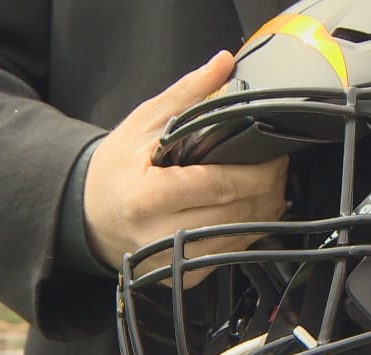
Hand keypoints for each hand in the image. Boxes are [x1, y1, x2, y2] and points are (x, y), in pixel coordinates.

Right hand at [83, 50, 287, 286]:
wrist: (92, 216)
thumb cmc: (116, 170)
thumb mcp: (144, 124)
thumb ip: (188, 94)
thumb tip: (222, 64)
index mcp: (148, 198)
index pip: (221, 186)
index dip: (258, 171)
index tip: (274, 156)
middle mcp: (161, 237)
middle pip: (239, 213)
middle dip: (269, 188)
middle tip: (277, 166)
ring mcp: (176, 262)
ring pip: (244, 237)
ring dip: (266, 210)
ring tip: (269, 184)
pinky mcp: (188, 275)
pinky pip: (234, 252)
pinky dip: (251, 229)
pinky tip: (252, 208)